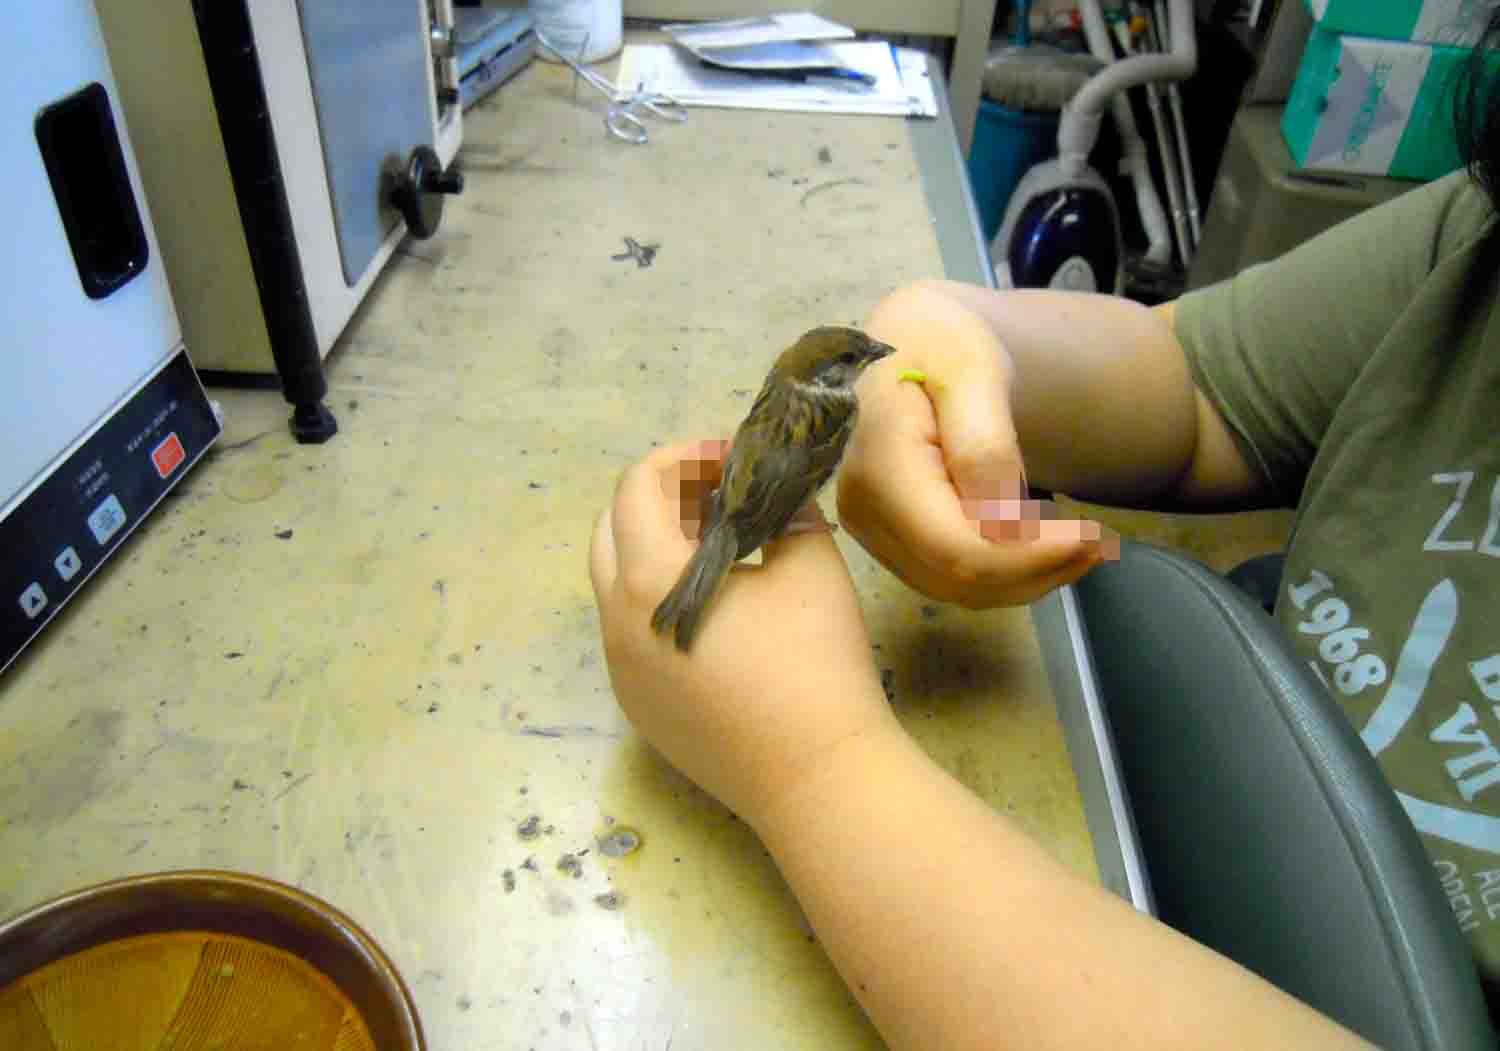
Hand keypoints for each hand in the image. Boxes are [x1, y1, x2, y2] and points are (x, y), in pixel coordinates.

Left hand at [590, 440, 898, 824]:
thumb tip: (764, 489)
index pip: (637, 486)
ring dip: (653, 552)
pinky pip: (628, 635)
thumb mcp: (810, 562)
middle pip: (609, 531)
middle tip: (717, 498)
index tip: (729, 460)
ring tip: (719, 553)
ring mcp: (620, 669)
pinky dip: (656, 604)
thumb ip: (779, 508)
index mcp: (649, 576)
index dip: (682, 458)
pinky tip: (714, 614)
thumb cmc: (816, 662)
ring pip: (614, 587)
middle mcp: (616, 620)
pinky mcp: (637, 708)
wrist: (817, 776)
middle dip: (656, 500)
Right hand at [837, 288, 1116, 607]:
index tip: (1090, 538)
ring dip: (1025, 578)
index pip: (954, 546)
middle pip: (955, 577)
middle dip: (1035, 571)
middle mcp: (861, 507)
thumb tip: (1001, 523)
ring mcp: (870, 529)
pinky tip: (1041, 545)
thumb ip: (984, 443)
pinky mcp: (888, 538)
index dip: (1025, 558)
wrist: (913, 344)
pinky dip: (1004, 572)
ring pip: (955, 588)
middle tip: (1099, 544)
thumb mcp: (974, 370)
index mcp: (878, 462)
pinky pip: (949, 577)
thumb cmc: (945, 343)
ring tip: (1082, 545)